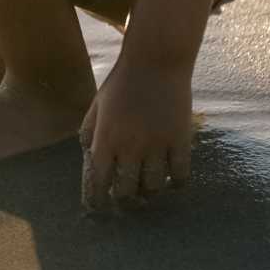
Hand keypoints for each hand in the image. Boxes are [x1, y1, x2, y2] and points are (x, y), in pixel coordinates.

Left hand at [79, 61, 193, 209]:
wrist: (155, 61)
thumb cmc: (122, 82)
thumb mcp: (98, 105)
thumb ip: (90, 132)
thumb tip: (89, 158)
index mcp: (105, 138)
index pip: (98, 180)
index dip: (96, 200)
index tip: (98, 208)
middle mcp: (130, 146)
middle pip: (126, 191)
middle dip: (124, 199)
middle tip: (126, 198)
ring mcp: (157, 144)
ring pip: (154, 188)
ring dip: (149, 193)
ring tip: (148, 189)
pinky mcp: (180, 140)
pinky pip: (180, 175)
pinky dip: (176, 184)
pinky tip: (172, 181)